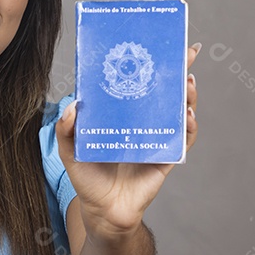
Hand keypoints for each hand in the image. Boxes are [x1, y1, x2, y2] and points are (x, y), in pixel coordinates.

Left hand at [56, 42, 200, 235]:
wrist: (102, 211)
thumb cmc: (88, 177)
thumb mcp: (70, 149)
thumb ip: (66, 128)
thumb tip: (74, 106)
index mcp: (123, 113)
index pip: (140, 83)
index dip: (151, 64)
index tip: (162, 42)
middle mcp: (144, 121)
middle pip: (167, 91)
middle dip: (180, 71)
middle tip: (188, 54)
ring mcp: (158, 137)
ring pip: (180, 110)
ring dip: (188, 96)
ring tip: (187, 84)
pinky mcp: (167, 157)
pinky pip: (183, 139)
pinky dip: (188, 127)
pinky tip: (186, 117)